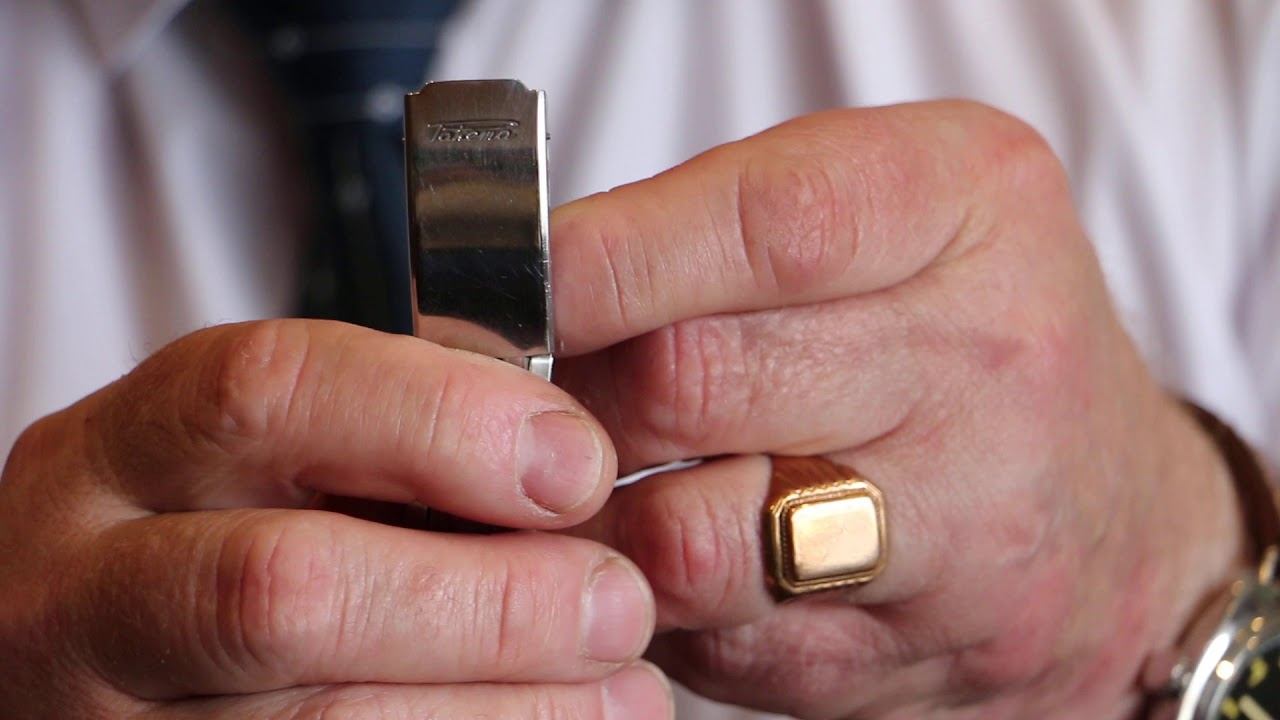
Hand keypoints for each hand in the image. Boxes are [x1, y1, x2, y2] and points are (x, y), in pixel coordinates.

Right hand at [0, 321, 670, 718]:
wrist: (108, 658)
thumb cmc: (226, 531)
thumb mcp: (273, 456)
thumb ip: (391, 429)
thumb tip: (564, 451)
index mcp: (122, 451)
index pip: (269, 392)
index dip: (440, 422)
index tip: (577, 464)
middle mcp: (85, 586)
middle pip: (288, 589)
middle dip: (489, 602)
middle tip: (618, 605)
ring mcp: (103, 719)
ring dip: (507, 708)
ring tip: (624, 688)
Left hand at [546, 102, 1245, 718]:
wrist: (1124, 528)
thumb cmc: (974, 336)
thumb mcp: (900, 207)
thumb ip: (729, 218)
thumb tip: (535, 277)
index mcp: (970, 209)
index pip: (764, 225)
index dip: (609, 261)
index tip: (517, 286)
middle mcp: (980, 367)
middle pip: (695, 379)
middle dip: (577, 388)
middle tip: (540, 388)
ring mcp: (954, 532)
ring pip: (688, 534)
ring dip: (604, 508)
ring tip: (606, 475)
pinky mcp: (898, 658)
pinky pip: (711, 635)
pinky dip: (656, 594)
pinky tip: (685, 549)